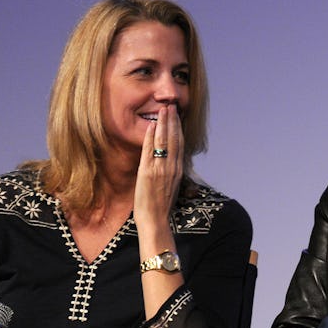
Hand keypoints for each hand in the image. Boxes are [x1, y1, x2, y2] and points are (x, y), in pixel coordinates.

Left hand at [134, 104, 184, 225]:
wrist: (155, 221)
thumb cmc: (161, 207)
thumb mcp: (170, 186)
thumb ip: (170, 172)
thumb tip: (168, 162)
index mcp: (178, 170)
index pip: (179, 144)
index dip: (178, 129)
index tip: (176, 117)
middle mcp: (172, 167)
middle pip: (174, 139)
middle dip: (172, 121)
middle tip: (170, 106)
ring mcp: (160, 169)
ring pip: (164, 141)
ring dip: (163, 124)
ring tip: (162, 110)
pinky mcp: (148, 173)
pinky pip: (149, 151)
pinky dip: (150, 137)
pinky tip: (150, 126)